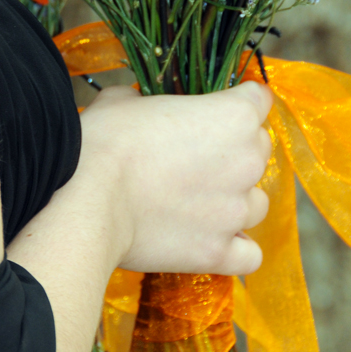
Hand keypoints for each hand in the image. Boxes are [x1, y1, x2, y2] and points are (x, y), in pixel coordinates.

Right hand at [77, 82, 272, 275]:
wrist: (89, 199)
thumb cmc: (107, 140)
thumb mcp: (123, 99)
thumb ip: (146, 97)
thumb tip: (138, 104)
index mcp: (234, 115)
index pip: (259, 100)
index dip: (236, 101)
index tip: (216, 110)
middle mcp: (247, 161)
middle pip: (261, 149)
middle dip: (235, 150)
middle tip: (195, 156)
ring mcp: (236, 210)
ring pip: (257, 202)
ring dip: (236, 199)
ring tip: (199, 201)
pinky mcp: (218, 252)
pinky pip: (249, 254)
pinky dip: (236, 248)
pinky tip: (211, 239)